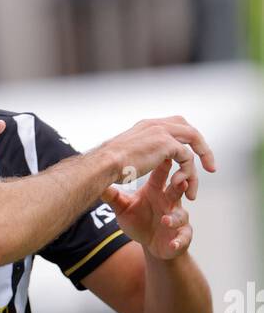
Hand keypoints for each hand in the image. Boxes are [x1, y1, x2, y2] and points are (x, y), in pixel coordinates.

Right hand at [99, 115, 215, 200]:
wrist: (103, 164)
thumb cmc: (106, 165)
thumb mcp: (123, 155)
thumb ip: (135, 154)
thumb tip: (131, 163)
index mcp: (146, 126)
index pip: (173, 125)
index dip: (184, 139)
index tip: (188, 158)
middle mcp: (156, 124)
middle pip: (188, 127)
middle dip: (201, 145)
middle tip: (209, 166)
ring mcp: (162, 131)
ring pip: (193, 141)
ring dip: (200, 163)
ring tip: (195, 188)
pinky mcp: (166, 143)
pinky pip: (187, 156)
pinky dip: (188, 171)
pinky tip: (182, 185)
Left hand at [105, 159, 192, 260]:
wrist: (150, 243)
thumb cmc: (138, 220)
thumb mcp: (123, 208)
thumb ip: (114, 197)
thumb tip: (98, 185)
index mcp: (156, 190)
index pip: (162, 174)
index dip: (164, 165)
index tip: (165, 156)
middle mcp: (169, 201)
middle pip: (177, 190)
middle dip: (180, 185)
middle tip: (180, 180)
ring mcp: (178, 218)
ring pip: (180, 215)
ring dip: (174, 218)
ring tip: (165, 220)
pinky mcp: (182, 235)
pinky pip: (183, 238)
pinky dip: (179, 241)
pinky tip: (173, 244)